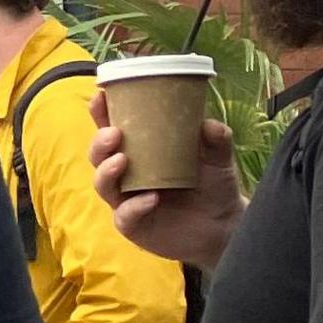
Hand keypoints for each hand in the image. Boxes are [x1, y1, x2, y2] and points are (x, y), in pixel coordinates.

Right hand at [91, 95, 243, 269]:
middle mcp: (128, 175)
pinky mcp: (134, 225)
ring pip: (103, 185)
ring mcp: (127, 200)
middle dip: (99, 144)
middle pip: (99, 157)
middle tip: (113, 134)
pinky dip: (134, 206)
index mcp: (141, 153)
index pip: (114, 130)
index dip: (102, 114)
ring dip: (107, 172)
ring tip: (122, 160)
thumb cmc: (214, 187)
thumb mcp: (219, 159)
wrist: (223, 226)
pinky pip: (124, 216)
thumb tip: (208, 123)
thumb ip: (217, 140)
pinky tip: (151, 198)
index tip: (100, 97)